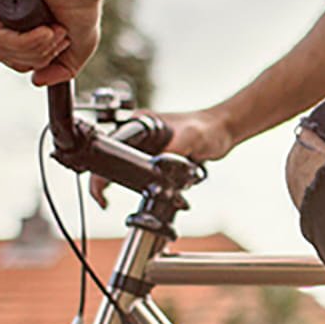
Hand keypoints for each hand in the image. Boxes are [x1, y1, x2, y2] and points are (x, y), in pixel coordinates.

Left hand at [0, 0, 101, 86]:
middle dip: (39, 55)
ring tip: (54, 31)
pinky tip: (44, 28)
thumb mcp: (77, 46)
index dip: (35, 60)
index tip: (59, 45)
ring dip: (36, 47)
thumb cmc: (80, 0)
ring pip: (2, 49)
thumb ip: (61, 70)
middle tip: (58, 36)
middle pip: (6, 56)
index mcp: (13, 22)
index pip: (9, 58)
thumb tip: (37, 81)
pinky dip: (24, 40)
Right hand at [88, 108, 237, 205]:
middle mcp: (139, 135)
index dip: (102, 166)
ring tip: (116, 199)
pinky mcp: (156, 158)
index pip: (111, 145)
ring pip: (127, 170)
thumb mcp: (191, 137)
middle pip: (113, 159)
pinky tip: (149, 194)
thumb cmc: (209, 127)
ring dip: (129, 184)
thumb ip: (173, 150)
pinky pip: (143, 175)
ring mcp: (147, 147)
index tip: (100, 186)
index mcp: (140, 124)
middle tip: (103, 199)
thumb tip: (156, 167)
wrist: (224, 131)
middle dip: (108, 179)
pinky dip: (145, 186)